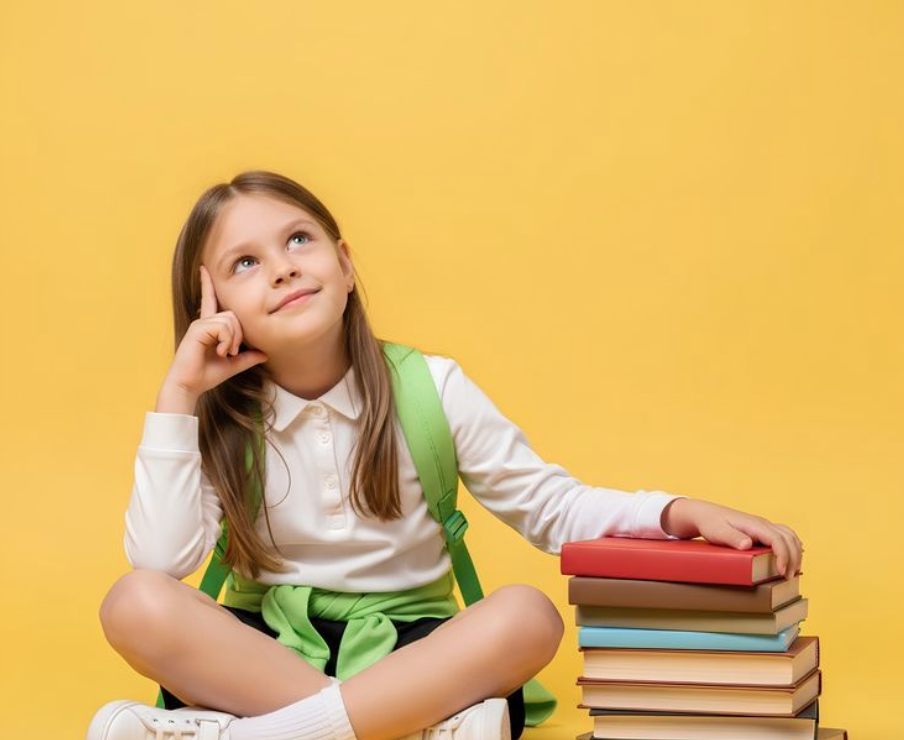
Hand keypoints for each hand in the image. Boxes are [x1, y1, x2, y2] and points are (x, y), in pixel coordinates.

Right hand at [160, 265, 268, 399]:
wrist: (189, 386)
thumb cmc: (206, 375)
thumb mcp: (233, 365)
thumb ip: (248, 357)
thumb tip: (265, 354)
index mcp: (210, 327)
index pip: (210, 300)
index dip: (208, 284)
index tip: (203, 268)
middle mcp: (204, 321)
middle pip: (233, 315)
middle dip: (239, 334)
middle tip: (231, 352)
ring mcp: (200, 324)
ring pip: (230, 320)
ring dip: (233, 340)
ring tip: (224, 353)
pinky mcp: (197, 329)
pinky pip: (223, 327)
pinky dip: (226, 341)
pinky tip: (218, 352)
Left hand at [661, 498, 803, 579]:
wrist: (705, 514)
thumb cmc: (711, 524)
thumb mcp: (717, 532)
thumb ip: (732, 537)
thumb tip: (747, 544)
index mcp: (754, 525)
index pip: (778, 539)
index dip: (783, 556)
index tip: (781, 572)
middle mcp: (763, 524)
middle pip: (789, 538)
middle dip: (793, 558)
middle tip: (788, 577)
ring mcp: (764, 526)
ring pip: (790, 536)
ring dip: (795, 552)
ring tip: (793, 570)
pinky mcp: (762, 530)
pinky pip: (784, 535)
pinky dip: (792, 546)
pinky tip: (791, 557)